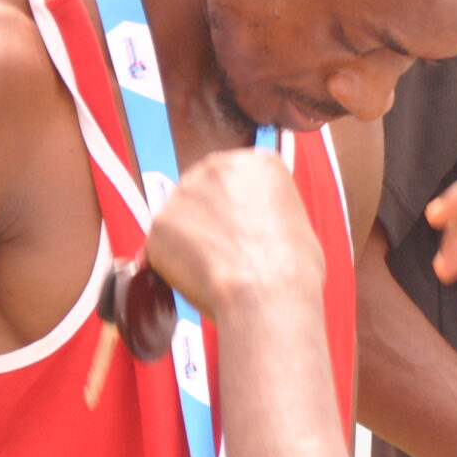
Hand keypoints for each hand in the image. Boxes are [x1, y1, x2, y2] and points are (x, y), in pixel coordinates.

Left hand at [145, 148, 325, 317]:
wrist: (266, 293)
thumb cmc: (290, 268)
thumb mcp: (296, 222)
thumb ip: (266, 212)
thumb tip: (253, 227)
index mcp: (256, 163)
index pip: (236, 179)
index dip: (238, 211)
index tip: (244, 232)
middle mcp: (217, 166)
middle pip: (204, 191)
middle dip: (209, 220)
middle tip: (225, 253)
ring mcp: (184, 193)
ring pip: (182, 219)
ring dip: (191, 242)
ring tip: (215, 270)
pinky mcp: (160, 223)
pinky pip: (162, 246)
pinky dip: (173, 266)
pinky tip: (197, 278)